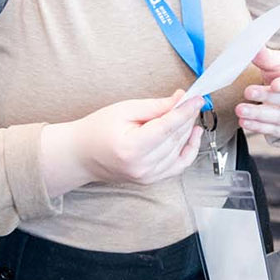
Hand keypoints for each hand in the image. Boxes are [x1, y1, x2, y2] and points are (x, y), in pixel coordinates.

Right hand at [40, 90, 204, 191]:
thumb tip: (180, 100)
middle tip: (192, 100)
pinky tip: (192, 134)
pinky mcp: (151, 180)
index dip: (185, 112)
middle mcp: (141, 166)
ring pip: (179, 150)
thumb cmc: (98, 129)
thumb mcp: (124, 110)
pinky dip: (188, 149)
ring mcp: (147, 176)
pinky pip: (178, 165)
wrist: (82, 155)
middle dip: (187, 117)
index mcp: (131, 148)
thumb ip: (155, 107)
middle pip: (175, 138)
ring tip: (187, 113)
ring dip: (187, 130)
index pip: (167, 128)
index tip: (198, 99)